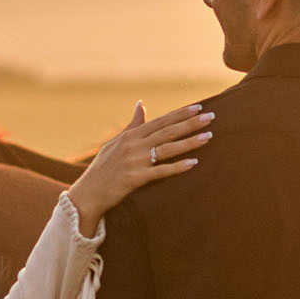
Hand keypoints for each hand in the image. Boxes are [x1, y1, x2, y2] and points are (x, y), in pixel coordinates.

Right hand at [67, 100, 212, 235]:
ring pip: (167, 149)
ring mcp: (135, 161)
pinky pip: (160, 171)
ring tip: (208, 137)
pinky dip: (177, 167)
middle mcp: (133, 145)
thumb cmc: (102, 169)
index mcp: (130, 135)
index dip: (180, 114)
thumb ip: (132, 125)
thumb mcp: (115, 143)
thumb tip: (140, 104)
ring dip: (189, 142)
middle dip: (190, 124)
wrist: (88, 194)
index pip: (160, 121)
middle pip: (167, 132)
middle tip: (211, 117)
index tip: (198, 107)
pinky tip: (193, 163)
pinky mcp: (135, 178)